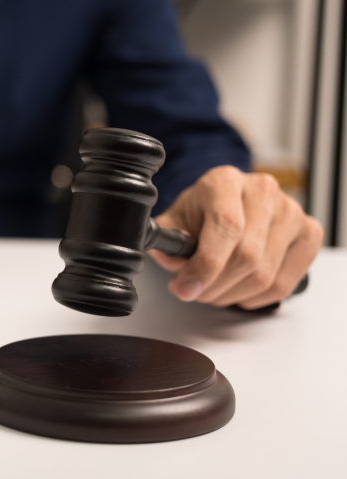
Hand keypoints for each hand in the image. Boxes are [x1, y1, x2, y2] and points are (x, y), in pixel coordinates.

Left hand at [148, 166, 322, 309]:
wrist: (228, 203)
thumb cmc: (200, 212)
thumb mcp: (174, 221)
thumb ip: (168, 241)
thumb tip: (174, 262)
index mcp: (225, 181)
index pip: (226, 226)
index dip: (205, 265)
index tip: (185, 288)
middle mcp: (263, 190)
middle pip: (246, 256)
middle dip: (213, 286)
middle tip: (193, 292)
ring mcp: (292, 211)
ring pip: (264, 276)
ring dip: (231, 295)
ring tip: (213, 289)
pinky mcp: (309, 233)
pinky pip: (283, 284)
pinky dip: (255, 298)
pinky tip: (238, 288)